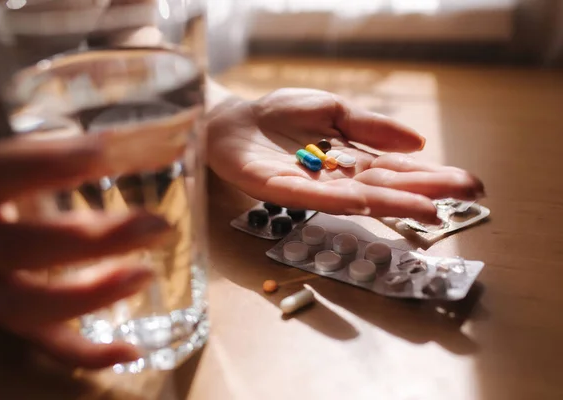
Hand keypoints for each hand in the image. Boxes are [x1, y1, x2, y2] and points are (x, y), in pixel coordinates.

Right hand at [0, 136, 167, 368]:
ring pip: (27, 306)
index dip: (55, 160)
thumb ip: (81, 149)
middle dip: (94, 239)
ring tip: (146, 276)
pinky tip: (133, 351)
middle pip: (24, 246)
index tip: (111, 150)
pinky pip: (45, 346)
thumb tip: (162, 133)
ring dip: (90, 295)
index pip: (6, 168)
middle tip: (156, 226)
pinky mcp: (10, 319)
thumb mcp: (32, 159)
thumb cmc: (13, 185)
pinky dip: (88, 354)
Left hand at [207, 88, 484, 223]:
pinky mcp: (280, 188)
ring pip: (357, 197)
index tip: (469, 184)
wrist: (234, 120)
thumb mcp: (333, 110)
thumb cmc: (280, 115)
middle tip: (467, 199)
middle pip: (386, 186)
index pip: (399, 171)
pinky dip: (340, 199)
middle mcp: (337, 179)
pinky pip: (312, 196)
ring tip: (429, 209)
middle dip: (426, 193)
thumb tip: (419, 142)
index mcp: (352, 160)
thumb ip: (371, 126)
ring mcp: (311, 186)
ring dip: (392, 204)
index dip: (433, 177)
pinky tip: (367, 201)